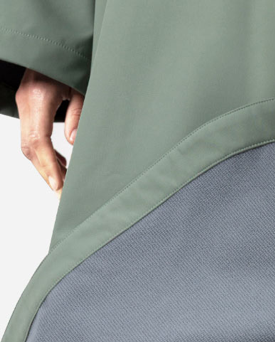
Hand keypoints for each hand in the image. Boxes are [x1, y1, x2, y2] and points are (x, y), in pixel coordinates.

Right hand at [15, 68, 83, 198]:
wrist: (56, 43)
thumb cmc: (72, 61)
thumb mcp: (81, 86)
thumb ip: (78, 113)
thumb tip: (73, 141)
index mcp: (38, 97)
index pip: (38, 141)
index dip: (49, 166)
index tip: (59, 186)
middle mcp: (26, 102)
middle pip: (30, 147)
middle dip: (47, 173)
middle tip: (64, 195)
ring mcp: (24, 104)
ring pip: (29, 144)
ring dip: (46, 166)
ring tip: (64, 185)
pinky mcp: (29, 106)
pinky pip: (32, 135)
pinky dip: (46, 153)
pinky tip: (61, 165)